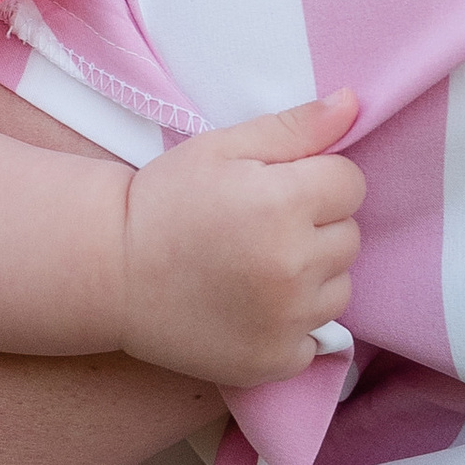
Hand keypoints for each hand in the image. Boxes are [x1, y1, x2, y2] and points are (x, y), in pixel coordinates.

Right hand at [116, 93, 364, 386]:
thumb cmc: (165, 201)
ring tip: (257, 268)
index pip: (351, 184)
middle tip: (260, 229)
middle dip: (316, 227)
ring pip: (339, 287)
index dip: (317, 180)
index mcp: (283, 203)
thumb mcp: (223, 148)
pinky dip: (292, 324)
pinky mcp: (273, 361)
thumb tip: (354, 104)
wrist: (110, 273)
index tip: (278, 189)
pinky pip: (315, 338)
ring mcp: (285, 320)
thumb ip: (295, 127)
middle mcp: (292, 266)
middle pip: (349, 237)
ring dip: (312, 276)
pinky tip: (251, 308)